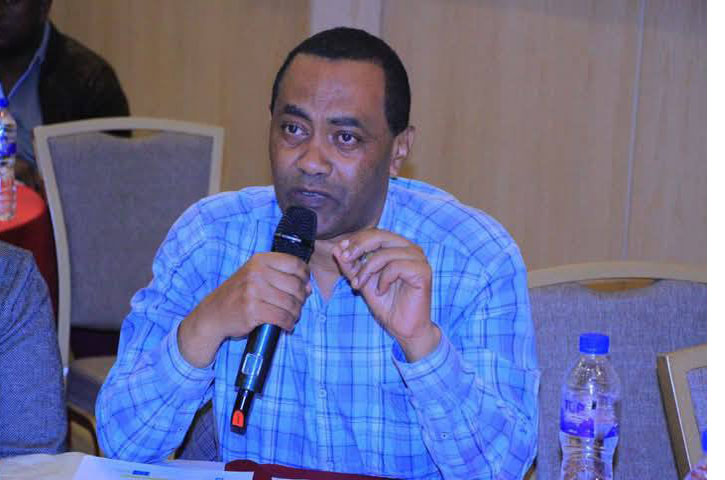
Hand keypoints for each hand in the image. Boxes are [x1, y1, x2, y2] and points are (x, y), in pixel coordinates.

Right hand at [179, 252, 310, 366]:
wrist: (213, 314)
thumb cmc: (239, 294)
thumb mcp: (257, 277)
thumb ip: (282, 277)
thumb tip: (310, 287)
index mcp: (260, 260)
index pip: (295, 264)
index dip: (304, 275)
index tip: (304, 284)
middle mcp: (257, 273)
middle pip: (296, 286)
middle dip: (301, 299)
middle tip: (297, 305)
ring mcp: (254, 292)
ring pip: (291, 304)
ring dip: (296, 313)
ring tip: (292, 316)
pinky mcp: (253, 311)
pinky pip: (282, 318)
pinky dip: (288, 324)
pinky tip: (286, 325)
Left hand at [332, 229, 439, 361]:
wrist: (404, 328)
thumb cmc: (387, 304)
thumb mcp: (363, 282)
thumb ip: (351, 266)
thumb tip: (337, 248)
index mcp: (398, 247)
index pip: (375, 233)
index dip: (356, 240)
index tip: (341, 253)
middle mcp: (410, 249)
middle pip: (380, 236)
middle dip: (358, 247)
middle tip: (345, 259)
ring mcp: (418, 259)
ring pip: (385, 253)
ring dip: (367, 269)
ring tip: (360, 285)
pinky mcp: (423, 271)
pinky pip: (396, 267)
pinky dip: (383, 279)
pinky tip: (381, 291)